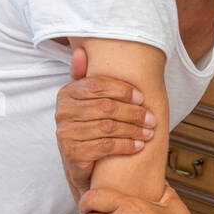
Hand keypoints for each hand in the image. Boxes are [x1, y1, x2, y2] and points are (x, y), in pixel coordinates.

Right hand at [56, 44, 156, 205]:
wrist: (79, 162)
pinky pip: (105, 146)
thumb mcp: (85, 100)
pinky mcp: (73, 154)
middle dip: (133, 113)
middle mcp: (62, 112)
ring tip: (149, 132)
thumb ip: (85, 77)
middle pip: (105, 107)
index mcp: (66, 93)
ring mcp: (66, 133)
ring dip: (133, 130)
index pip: (97, 85)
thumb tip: (82, 50)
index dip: (122, 90)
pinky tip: (139, 145)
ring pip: (108, 127)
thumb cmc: (87, 125)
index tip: (141, 97)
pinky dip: (126, 146)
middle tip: (152, 118)